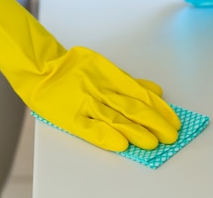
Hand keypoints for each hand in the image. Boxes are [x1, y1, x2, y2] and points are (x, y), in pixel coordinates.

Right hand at [0, 0, 180, 151]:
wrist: (39, 68)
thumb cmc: (72, 69)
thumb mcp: (103, 67)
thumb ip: (128, 81)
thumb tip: (156, 91)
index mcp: (109, 74)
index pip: (140, 93)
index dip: (159, 108)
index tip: (173, 120)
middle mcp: (100, 87)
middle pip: (132, 107)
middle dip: (154, 123)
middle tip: (171, 136)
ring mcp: (85, 102)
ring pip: (116, 118)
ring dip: (137, 131)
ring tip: (154, 143)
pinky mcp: (70, 116)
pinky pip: (91, 128)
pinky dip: (108, 136)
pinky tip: (122, 144)